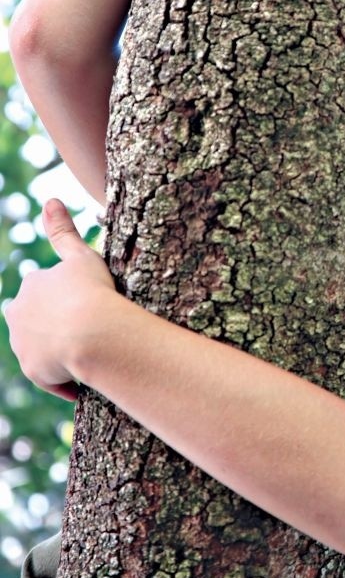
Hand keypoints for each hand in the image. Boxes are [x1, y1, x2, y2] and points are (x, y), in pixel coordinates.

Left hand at [5, 199, 116, 400]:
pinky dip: (65, 378)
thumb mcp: (82, 256)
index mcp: (29, 287)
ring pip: (40, 348)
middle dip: (54, 326)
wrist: (94, 334)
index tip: (88, 303)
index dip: (68, 298)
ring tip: (89, 352)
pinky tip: (87, 378)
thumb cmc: (92, 292)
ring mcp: (23, 346)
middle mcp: (18, 316)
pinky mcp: (34, 373)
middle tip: (88, 328)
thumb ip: (63, 231)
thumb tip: (50, 198)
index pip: (43, 291)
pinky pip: (51, 378)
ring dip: (58, 352)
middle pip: (34, 321)